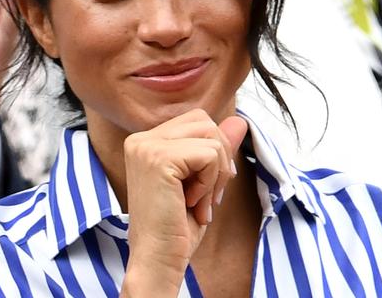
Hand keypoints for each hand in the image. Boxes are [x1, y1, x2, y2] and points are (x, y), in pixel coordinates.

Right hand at [121, 109, 247, 296]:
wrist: (157, 260)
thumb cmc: (176, 227)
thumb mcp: (203, 182)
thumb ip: (217, 149)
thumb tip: (240, 121)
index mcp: (145, 141)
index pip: (198, 121)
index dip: (213, 153)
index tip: (205, 188)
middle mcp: (141, 139)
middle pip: (206, 123)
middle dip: (219, 160)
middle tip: (205, 196)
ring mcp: (146, 146)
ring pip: (211, 137)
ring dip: (216, 175)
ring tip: (197, 201)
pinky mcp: (158, 158)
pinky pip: (209, 155)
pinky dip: (211, 183)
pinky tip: (191, 203)